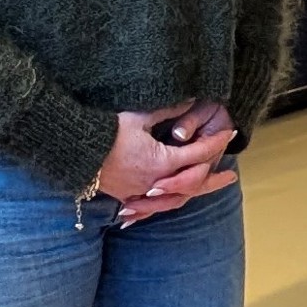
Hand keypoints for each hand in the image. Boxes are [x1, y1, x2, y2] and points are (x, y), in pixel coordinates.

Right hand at [95, 102, 235, 224]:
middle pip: (193, 184)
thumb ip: (167, 110)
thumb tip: (190, 99)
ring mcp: (141, 192)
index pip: (197, 154)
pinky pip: (154, 206)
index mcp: (162, 161)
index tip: (228, 135)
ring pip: (175, 199)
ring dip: (192, 193)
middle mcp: (156, 182)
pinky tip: (172, 200)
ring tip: (203, 190)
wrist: (75, 150)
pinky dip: (167, 204)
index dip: (215, 143)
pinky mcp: (126, 196)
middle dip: (213, 180)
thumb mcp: (139, 117)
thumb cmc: (106, 131)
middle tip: (231, 176)